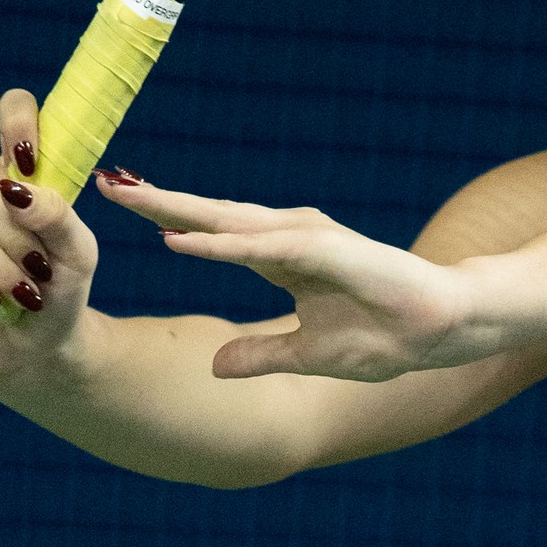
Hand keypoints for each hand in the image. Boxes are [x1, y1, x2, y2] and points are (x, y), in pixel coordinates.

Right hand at [0, 88, 100, 378]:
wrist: (38, 347)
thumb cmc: (63, 291)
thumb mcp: (79, 256)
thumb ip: (59, 217)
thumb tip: (19, 189)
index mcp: (26, 176)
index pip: (15, 116)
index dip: (17, 119)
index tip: (27, 155)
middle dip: (15, 234)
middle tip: (40, 270)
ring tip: (24, 295)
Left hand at [106, 179, 472, 379]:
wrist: (444, 329)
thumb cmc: (386, 336)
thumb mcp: (308, 354)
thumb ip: (262, 355)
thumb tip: (216, 365)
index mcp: (281, 258)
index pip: (211, 233)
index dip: (165, 219)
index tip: (117, 206)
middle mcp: (289, 238)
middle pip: (210, 216)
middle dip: (157, 200)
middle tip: (103, 181)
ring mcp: (307, 241)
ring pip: (229, 222)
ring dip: (177, 209)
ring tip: (128, 196)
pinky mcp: (326, 252)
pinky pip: (261, 248)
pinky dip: (219, 246)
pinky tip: (180, 240)